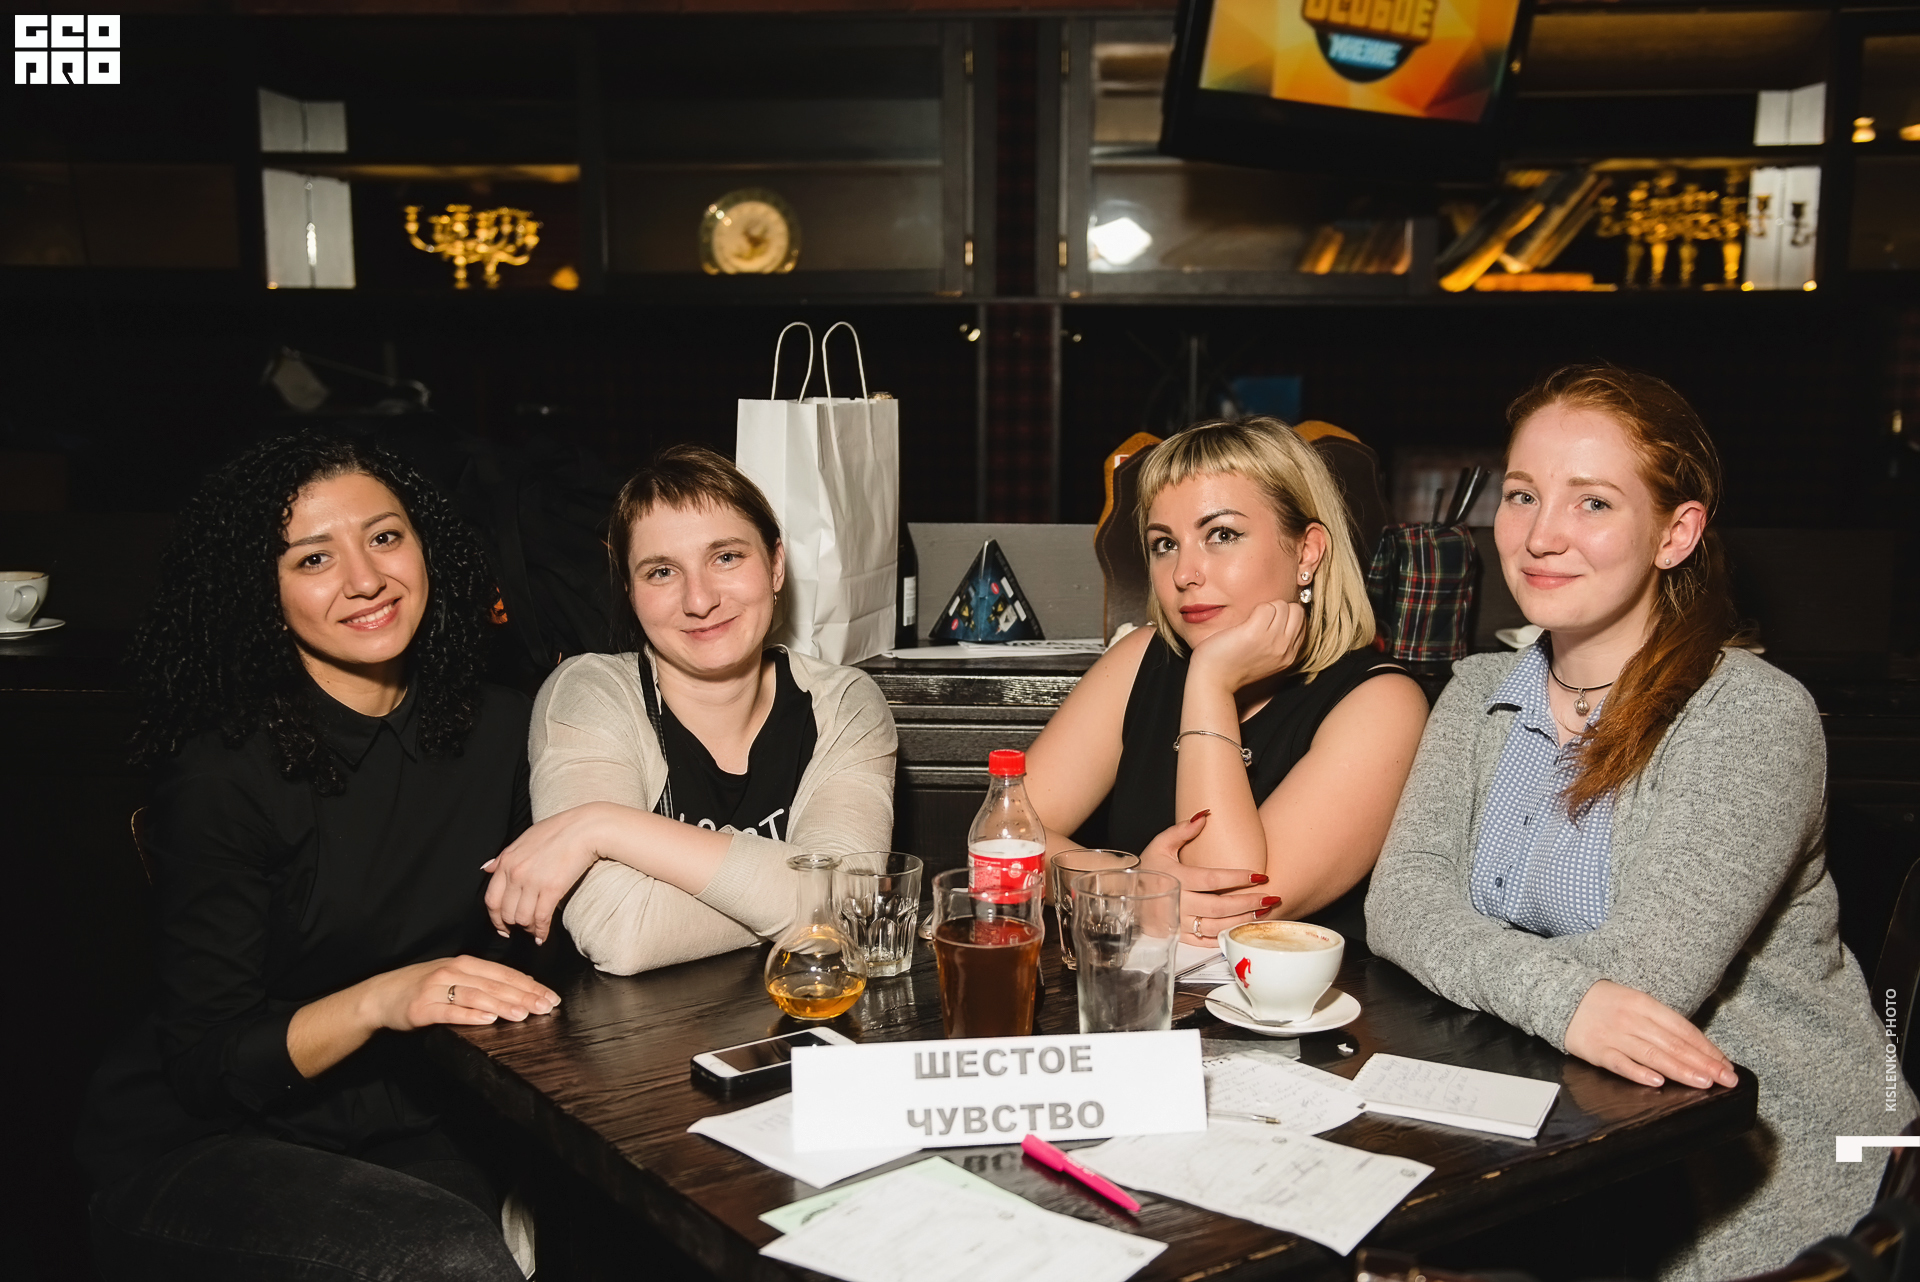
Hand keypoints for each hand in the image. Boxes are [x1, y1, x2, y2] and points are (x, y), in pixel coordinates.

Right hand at [358, 955, 559, 1031]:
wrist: (382, 994)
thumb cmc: (423, 986)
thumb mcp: (454, 976)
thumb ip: (483, 981)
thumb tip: (521, 988)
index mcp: (465, 963)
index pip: (504, 973)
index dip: (529, 985)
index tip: (551, 997)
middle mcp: (453, 972)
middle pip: (495, 984)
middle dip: (524, 996)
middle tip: (545, 1007)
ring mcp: (436, 989)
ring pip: (476, 996)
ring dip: (502, 1005)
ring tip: (522, 1014)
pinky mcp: (422, 1007)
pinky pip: (449, 1011)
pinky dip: (470, 1015)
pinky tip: (487, 1019)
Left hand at [484, 802, 607, 943]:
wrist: (584, 828)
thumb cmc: (558, 830)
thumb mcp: (524, 839)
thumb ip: (503, 856)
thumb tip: (487, 868)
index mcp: (507, 861)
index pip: (492, 899)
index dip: (495, 918)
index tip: (502, 926)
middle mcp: (516, 873)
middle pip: (506, 912)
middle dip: (513, 925)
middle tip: (521, 929)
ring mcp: (533, 882)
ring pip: (522, 918)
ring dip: (528, 928)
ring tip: (535, 930)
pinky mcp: (552, 889)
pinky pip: (541, 918)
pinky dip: (541, 931)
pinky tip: (542, 936)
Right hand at [1135, 811, 1282, 945]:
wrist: (1123, 894)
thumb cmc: (1145, 868)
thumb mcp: (1159, 845)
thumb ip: (1182, 830)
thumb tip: (1205, 815)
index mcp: (1175, 878)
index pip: (1212, 880)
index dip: (1238, 877)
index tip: (1259, 875)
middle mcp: (1177, 903)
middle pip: (1219, 906)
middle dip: (1248, 902)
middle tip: (1270, 897)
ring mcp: (1177, 922)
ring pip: (1216, 926)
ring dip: (1242, 921)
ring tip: (1263, 912)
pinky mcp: (1177, 936)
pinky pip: (1205, 941)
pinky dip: (1225, 935)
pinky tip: (1242, 928)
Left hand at [1187, 600, 1307, 693]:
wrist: (1213, 681)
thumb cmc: (1233, 666)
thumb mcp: (1266, 659)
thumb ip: (1277, 642)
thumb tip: (1280, 616)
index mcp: (1290, 655)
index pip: (1301, 622)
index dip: (1284, 616)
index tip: (1268, 623)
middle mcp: (1285, 649)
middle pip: (1297, 610)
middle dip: (1279, 609)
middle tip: (1260, 621)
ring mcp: (1272, 641)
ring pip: (1281, 605)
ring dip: (1265, 608)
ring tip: (1250, 624)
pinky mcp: (1254, 633)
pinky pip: (1265, 607)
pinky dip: (1254, 610)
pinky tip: (1243, 625)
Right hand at [1564, 979, 1738, 1089]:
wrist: (1561, 997)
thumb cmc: (1605, 1003)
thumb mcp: (1636, 1002)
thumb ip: (1662, 1023)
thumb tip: (1696, 1047)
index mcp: (1645, 1004)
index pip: (1683, 1028)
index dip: (1706, 1048)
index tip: (1726, 1065)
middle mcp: (1632, 1019)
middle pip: (1673, 1044)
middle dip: (1703, 1062)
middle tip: (1726, 1079)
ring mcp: (1614, 1035)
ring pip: (1652, 1055)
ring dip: (1680, 1070)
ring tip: (1703, 1082)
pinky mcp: (1596, 1050)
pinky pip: (1620, 1064)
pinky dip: (1638, 1073)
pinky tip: (1656, 1082)